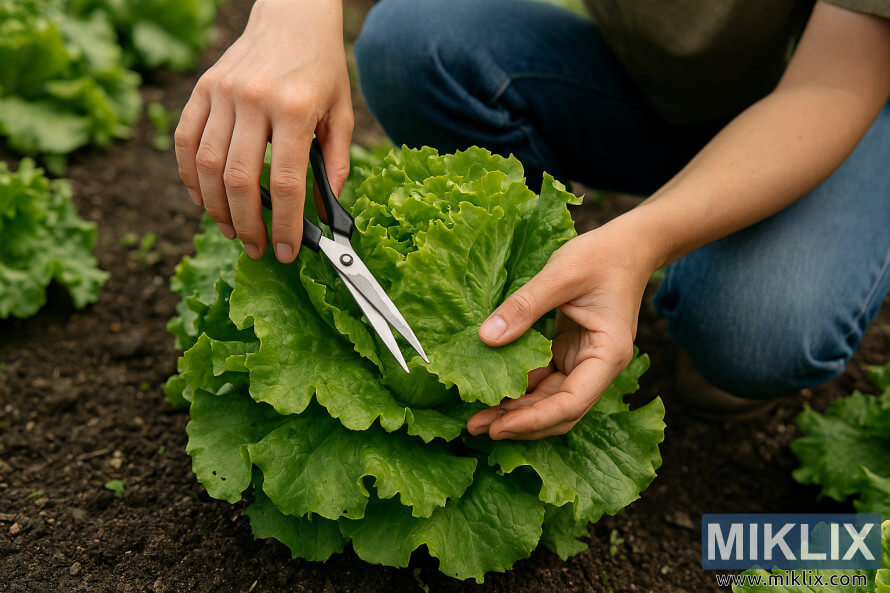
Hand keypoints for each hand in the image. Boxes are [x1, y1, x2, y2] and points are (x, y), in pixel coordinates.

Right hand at [174, 0, 352, 262]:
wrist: (292, 16)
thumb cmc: (321, 68)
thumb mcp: (342, 113)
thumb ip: (336, 162)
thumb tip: (326, 209)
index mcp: (294, 109)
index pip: (286, 182)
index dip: (286, 225)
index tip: (288, 252)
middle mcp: (254, 100)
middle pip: (239, 180)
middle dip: (247, 225)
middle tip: (256, 248)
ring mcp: (222, 93)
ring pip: (207, 166)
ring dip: (216, 208)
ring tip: (232, 230)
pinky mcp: (203, 89)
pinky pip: (187, 142)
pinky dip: (190, 177)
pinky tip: (204, 199)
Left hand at [467, 221, 657, 439]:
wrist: (627, 246)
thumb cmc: (602, 256)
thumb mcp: (560, 275)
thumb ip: (524, 307)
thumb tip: (486, 338)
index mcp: (607, 355)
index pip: (571, 402)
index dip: (534, 419)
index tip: (499, 425)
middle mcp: (598, 366)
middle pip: (559, 410)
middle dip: (520, 422)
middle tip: (476, 427)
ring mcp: (584, 361)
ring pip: (550, 399)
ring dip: (517, 410)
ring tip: (478, 417)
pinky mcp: (570, 352)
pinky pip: (544, 380)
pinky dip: (521, 388)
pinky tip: (495, 392)